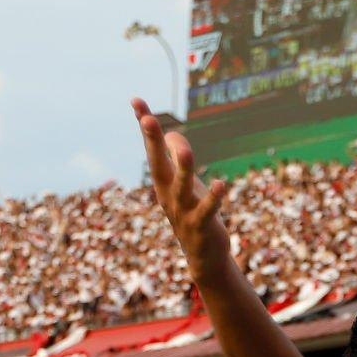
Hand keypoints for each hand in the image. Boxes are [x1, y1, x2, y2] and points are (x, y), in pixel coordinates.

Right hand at [134, 99, 233, 275]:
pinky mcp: (202, 225)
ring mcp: (183, 210)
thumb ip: (177, 159)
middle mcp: (167, 194)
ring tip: (185, 148)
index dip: (145, 125)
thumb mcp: (184, 184)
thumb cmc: (193, 213)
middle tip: (147, 118)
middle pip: (157, 164)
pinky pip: (207, 209)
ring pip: (182, 186)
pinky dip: (213, 197)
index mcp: (162, 182)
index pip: (151, 148)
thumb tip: (174, 137)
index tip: (136, 99)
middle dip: (153, 141)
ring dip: (183, 167)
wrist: (203, 257)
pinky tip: (220, 183)